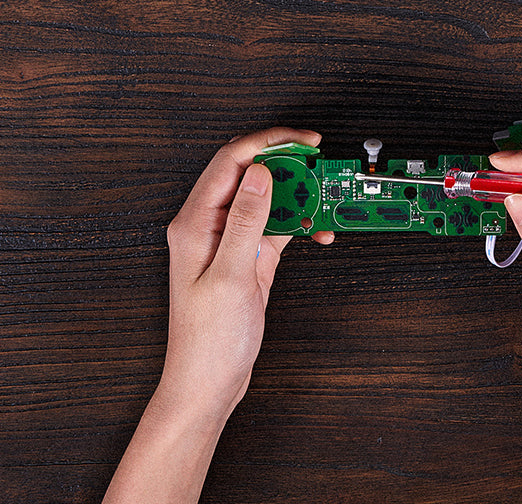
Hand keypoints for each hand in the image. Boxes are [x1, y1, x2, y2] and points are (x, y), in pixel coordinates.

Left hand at [104, 127, 333, 503]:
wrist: (209, 382)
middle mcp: (211, 224)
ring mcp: (231, 239)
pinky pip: (277, 225)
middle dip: (287, 163)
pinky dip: (300, 223)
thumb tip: (259, 173)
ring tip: (325, 200)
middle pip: (250, 173)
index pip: (231, 162)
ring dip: (298, 196)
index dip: (268, 143)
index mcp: (195, 222)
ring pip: (268, 198)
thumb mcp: (230, 275)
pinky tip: (318, 232)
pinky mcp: (249, 255)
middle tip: (320, 164)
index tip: (302, 141)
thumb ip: (246, 220)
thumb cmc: (208, 340)